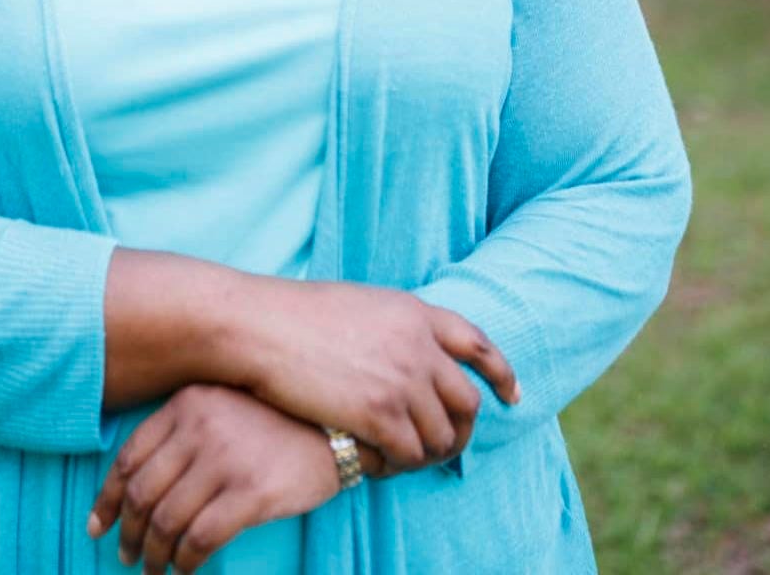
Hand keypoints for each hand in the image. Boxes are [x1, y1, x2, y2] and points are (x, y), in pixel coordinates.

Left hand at [87, 383, 384, 573]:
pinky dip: (186, 562)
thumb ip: (183, 432)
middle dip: (130, 534)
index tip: (99, 526)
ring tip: (154, 570)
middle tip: (127, 557)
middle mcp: (200, 428)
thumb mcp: (223, 407)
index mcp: (186, 405)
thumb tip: (139, 487)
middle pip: (144, 493)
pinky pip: (202, 538)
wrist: (340, 427)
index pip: (128, 458)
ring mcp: (226, 460)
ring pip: (168, 520)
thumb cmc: (278, 422)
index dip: (108, 499)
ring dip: (155, 555)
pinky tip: (185, 571)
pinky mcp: (252, 492)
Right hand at [230, 279, 519, 472]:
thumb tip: (408, 349)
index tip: (511, 396)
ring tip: (411, 460)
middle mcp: (418, 347)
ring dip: (431, 452)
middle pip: (466, 400)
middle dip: (464, 428)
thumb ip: (395, 325)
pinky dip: (403, 465)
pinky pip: (410, 453)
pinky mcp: (378, 415)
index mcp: (416, 313)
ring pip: (441, 434)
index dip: (501, 374)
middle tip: (451, 446)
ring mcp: (401, 382)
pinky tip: (385, 466)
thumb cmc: (293, 314)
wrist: (259, 326)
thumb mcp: (361, 303)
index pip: (478, 346)